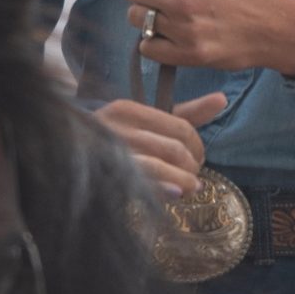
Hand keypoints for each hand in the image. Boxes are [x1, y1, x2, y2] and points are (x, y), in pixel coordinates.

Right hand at [95, 91, 227, 197]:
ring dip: (184, 181)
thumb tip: (223, 99)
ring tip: (190, 189)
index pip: (180, 127)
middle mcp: (118, 128)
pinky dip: (165, 188)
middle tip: (194, 177)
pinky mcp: (109, 175)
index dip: (197, 146)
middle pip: (174, 148)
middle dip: (192, 166)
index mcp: (128, 110)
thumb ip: (186, 113)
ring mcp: (112, 152)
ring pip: (161, 164)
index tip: (199, 159)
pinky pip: (143, 181)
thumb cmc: (118, 139)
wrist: (71, 158)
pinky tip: (176, 194)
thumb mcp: (149, 122)